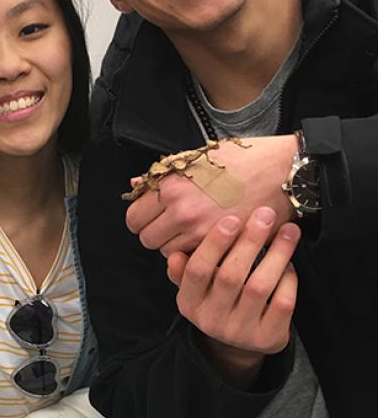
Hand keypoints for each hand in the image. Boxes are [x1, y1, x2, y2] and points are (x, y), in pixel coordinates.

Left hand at [126, 135, 296, 255]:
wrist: (284, 170)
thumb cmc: (242, 159)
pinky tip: (206, 242)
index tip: (151, 217)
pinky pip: (195, 259)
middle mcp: (181, 210)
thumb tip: (135, 183)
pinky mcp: (223, 244)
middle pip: (147, 239)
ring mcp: (202, 230)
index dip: (141, 219)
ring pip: (169, 254)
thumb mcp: (197, 157)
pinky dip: (196, 255)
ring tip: (190, 233)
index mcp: (171, 186)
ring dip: (175, 246)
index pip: (134, 217)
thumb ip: (163, 174)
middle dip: (156, 235)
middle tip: (170, 227)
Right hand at [166, 207, 300, 387]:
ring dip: (277, 254)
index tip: (232, 219)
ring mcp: (241, 331)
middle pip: (230, 276)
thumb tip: (175, 254)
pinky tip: (290, 262)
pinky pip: (282, 303)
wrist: (237, 347)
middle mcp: (212, 319)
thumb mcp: (195, 289)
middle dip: (249, 241)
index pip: (198, 271)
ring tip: (288, 230)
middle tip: (264, 214)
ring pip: (260, 287)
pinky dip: (289, 279)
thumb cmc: (216, 302)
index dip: (214, 244)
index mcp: (190, 303)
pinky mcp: (268, 338)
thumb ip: (184, 270)